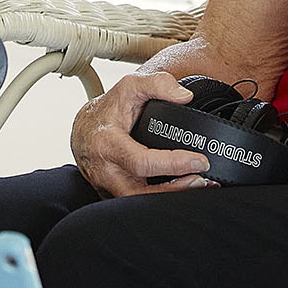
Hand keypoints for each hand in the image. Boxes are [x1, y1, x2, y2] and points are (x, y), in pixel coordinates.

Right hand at [71, 69, 215, 196]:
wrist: (84, 130)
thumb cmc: (108, 110)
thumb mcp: (130, 87)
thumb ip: (158, 84)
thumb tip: (186, 96)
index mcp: (107, 143)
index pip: (142, 162)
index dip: (174, 164)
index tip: (200, 160)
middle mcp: (105, 170)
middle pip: (141, 194)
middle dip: (175, 191)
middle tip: (203, 180)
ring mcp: (107, 186)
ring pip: (140, 204)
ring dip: (171, 198)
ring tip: (198, 186)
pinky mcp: (113, 196)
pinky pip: (137, 204)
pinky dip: (161, 200)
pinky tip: (181, 190)